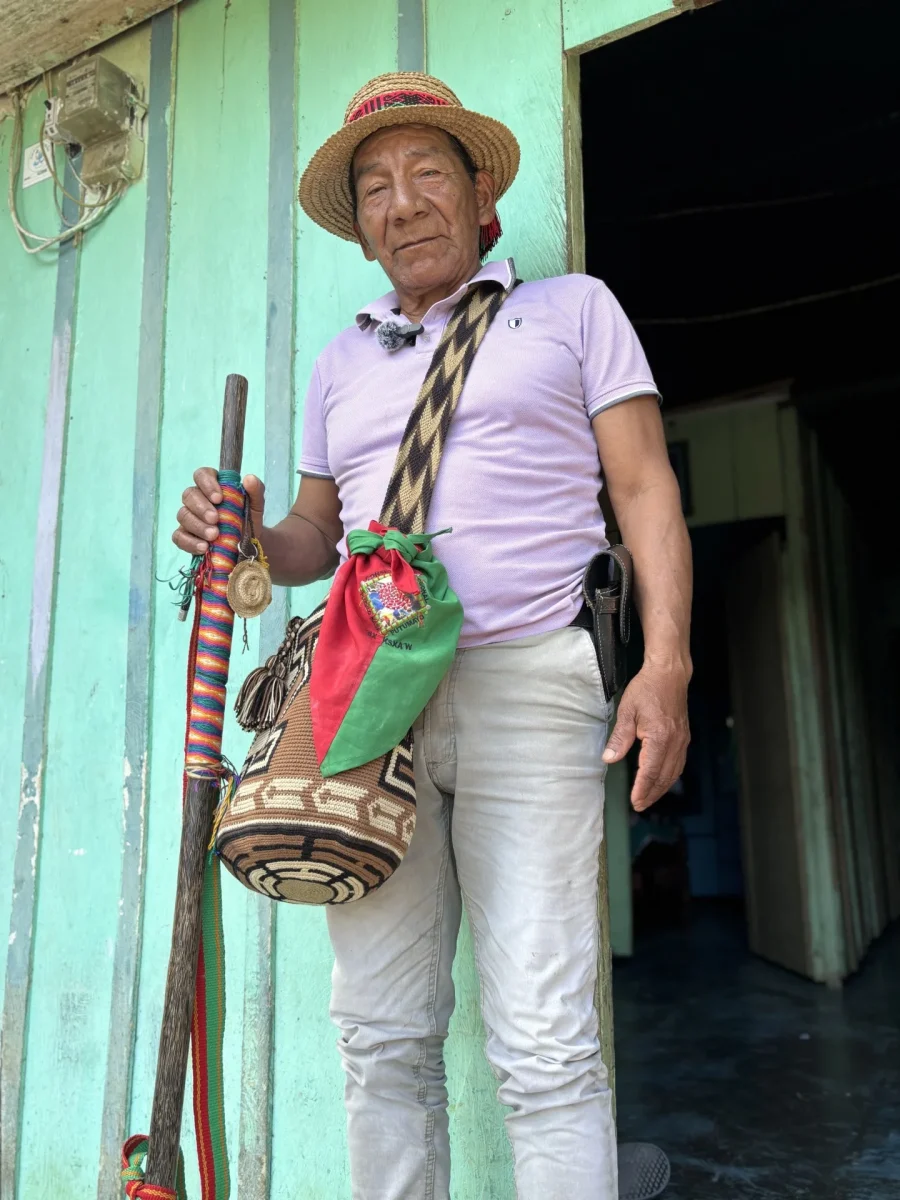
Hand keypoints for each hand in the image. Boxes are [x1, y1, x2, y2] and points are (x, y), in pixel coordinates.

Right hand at [172, 468, 265, 554]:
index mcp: (212, 485)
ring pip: (183, 515)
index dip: (207, 484)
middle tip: (215, 519)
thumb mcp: (256, 505)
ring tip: (213, 536)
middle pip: (189, 495)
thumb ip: (256, 490)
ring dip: (197, 525)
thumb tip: (249, 479)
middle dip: (201, 507)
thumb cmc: (248, 518)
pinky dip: (190, 542)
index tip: (218, 498)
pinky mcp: (185, 536)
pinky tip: (204, 548)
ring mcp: (189, 517)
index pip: (202, 475)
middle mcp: (197, 499)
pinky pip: (179, 537)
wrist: (248, 544)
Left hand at [602, 664, 689, 810]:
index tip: (634, 801)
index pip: (650, 771)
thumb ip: (619, 737)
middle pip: (664, 776)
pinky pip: (679, 763)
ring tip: (649, 797)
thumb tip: (609, 759)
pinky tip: (662, 780)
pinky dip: (670, 776)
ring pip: (674, 772)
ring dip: (662, 788)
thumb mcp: (627, 711)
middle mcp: (675, 742)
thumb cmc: (647, 689)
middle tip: (640, 806)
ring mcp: (682, 740)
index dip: (642, 788)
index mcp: (660, 737)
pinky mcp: (684, 737)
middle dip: (652, 793)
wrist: (669, 674)